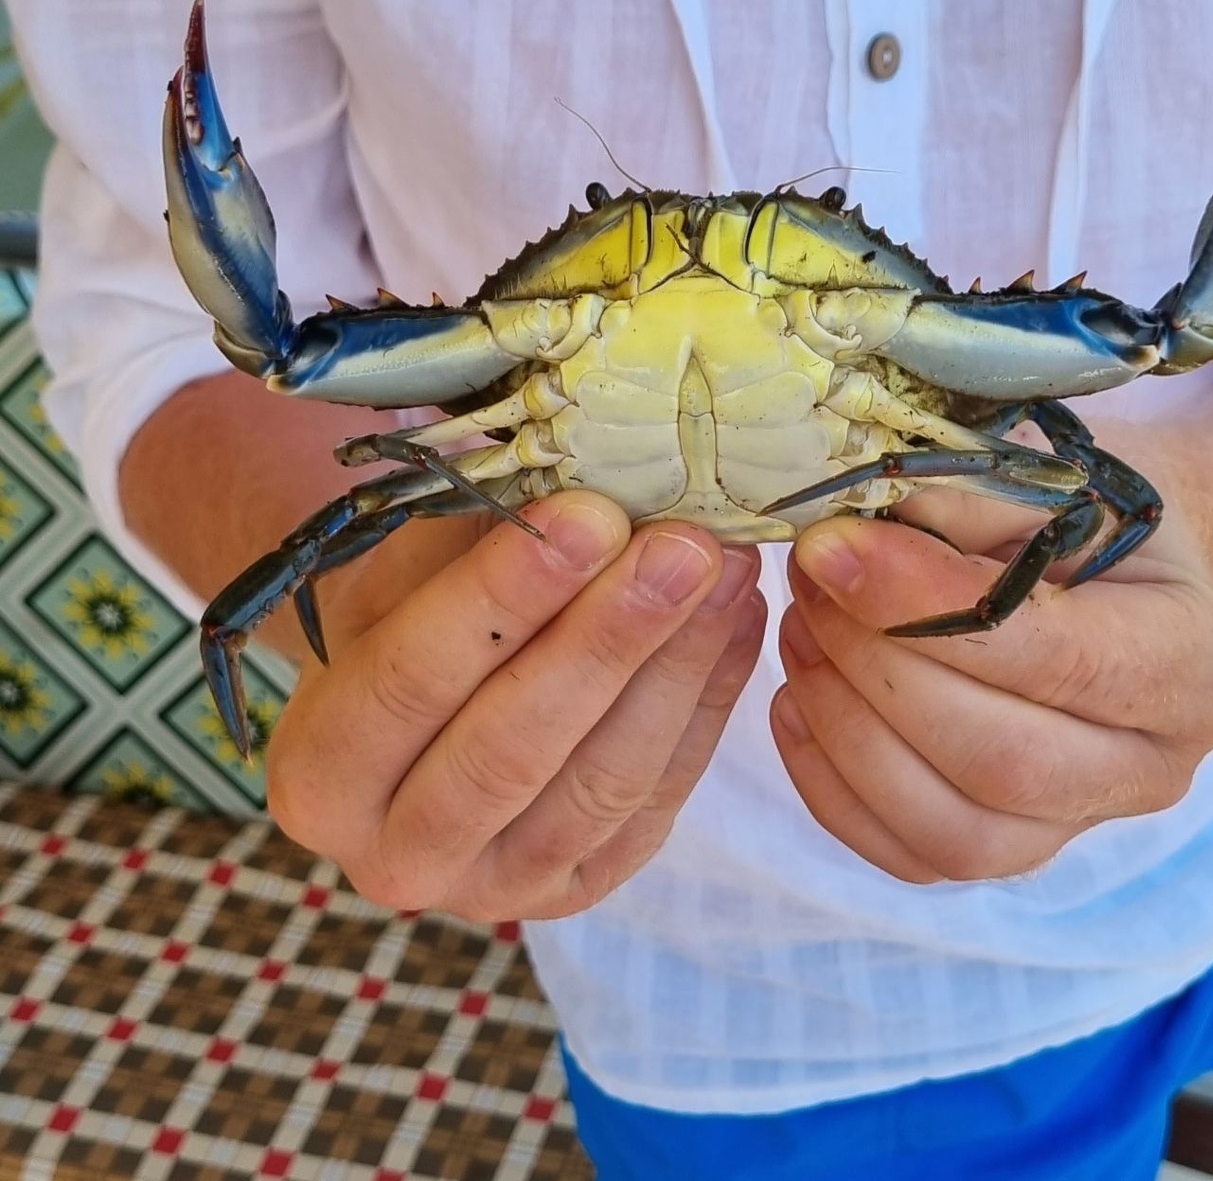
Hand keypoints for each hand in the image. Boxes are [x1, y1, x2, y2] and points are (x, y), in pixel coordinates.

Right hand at [264, 491, 764, 919]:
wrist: (427, 720)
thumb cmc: (409, 623)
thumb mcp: (407, 575)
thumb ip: (479, 539)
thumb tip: (588, 477)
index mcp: (320, 774)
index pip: (412, 681)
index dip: (503, 597)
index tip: (590, 515)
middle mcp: (397, 857)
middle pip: (512, 748)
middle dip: (609, 637)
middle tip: (683, 546)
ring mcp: (498, 890)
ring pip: (603, 783)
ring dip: (678, 666)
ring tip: (730, 568)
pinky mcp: (583, 886)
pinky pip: (659, 798)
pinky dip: (707, 703)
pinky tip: (738, 619)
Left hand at [770, 466, 1212, 883]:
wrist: (1116, 564)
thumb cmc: (1082, 509)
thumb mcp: (1047, 475)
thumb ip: (961, 504)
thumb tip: (846, 538)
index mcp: (1198, 661)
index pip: (1055, 654)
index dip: (924, 604)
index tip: (834, 546)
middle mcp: (1158, 768)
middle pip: (1001, 761)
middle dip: (876, 667)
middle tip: (811, 576)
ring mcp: (1086, 826)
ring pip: (953, 829)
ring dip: (847, 728)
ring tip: (803, 627)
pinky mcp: (1015, 853)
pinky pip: (912, 856)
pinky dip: (834, 785)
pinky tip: (798, 699)